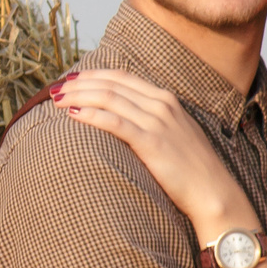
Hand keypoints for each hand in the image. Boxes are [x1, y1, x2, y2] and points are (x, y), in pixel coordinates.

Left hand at [53, 69, 251, 234]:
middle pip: (110, 84)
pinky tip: (73, 115)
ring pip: (109, 98)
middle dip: (79, 83)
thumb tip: (119, 119)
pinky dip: (91, 114)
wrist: (213, 192)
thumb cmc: (190, 169)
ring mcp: (157, 121)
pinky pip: (115, 122)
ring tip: (56, 101)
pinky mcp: (152, 142)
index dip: (92, 76)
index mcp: (166, 99)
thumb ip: (149, 121)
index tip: (70, 79)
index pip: (121, 77)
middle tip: (53, 90)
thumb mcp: (172, 135)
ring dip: (78, 96)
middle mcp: (161, 104)